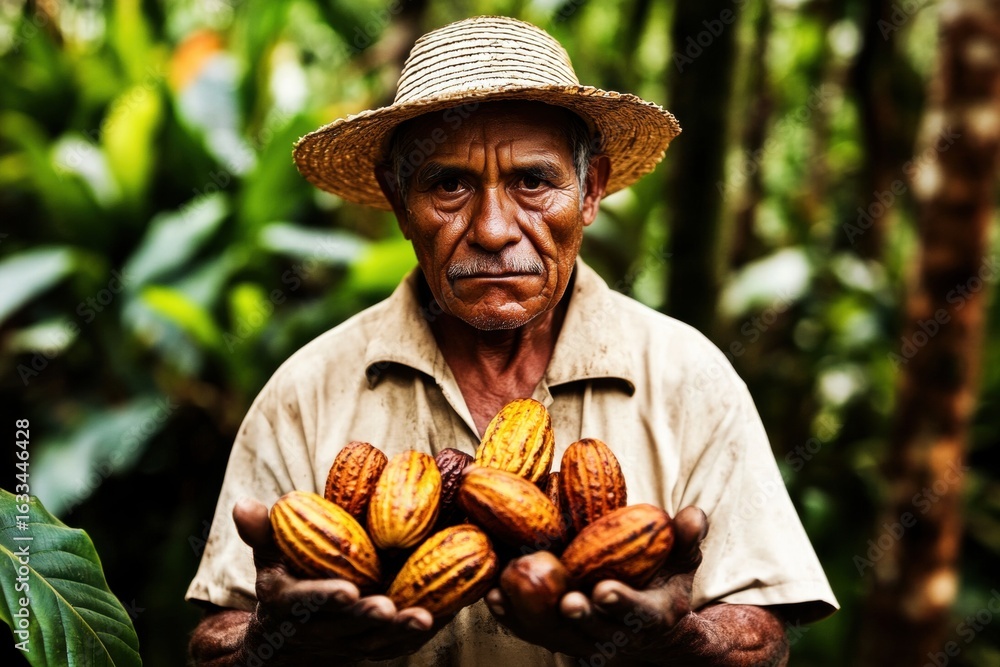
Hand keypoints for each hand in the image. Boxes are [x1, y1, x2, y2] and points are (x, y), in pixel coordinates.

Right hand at [233, 498, 447, 662]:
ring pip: (373, 642)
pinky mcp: (369, 649)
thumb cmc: (283, 582)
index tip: (346, 591)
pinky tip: (446, 616)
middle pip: (344, 626)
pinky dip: (418, 636)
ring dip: (399, 633)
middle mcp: (316, 630)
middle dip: (367, 618)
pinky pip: (395, 647)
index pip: (305, 602)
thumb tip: (243, 504)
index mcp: (289, 604)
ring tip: (427, 617)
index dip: (324, 597)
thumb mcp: (267, 557)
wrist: (283, 643)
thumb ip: (261, 531)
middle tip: (389, 608)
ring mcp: (345, 644)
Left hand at [485, 505, 707, 661]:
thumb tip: (694, 515)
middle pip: (595, 629)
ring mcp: (586, 641)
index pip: (639, 615)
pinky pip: (534, 633)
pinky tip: (494, 596)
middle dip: (579, 616)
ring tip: (511, 592)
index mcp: (652, 616)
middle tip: (565, 600)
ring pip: (558, 635)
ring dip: (534, 617)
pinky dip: (514, 618)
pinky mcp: (560, 639)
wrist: (651, 626)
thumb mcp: (683, 560)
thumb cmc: (664, 582)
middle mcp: (618, 635)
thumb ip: (687, 538)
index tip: (605, 590)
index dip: (622, 604)